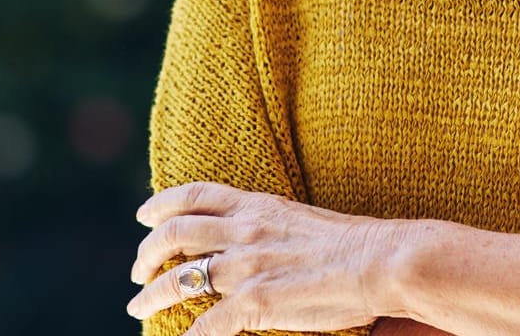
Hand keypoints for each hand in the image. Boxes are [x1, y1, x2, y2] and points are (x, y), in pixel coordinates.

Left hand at [126, 181, 395, 333]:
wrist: (381, 261)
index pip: (196, 196)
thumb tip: (259, 234)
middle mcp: (243, 232)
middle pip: (175, 234)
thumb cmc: (355, 243)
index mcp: (257, 207)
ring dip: (152, 293)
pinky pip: (208, 324)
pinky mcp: (256, 302)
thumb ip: (272, 224)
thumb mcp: (302, 219)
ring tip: (137, 304)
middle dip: (148, 252)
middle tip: (137, 270)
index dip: (163, 204)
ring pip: (180, 278)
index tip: (143, 214)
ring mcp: (246, 267)